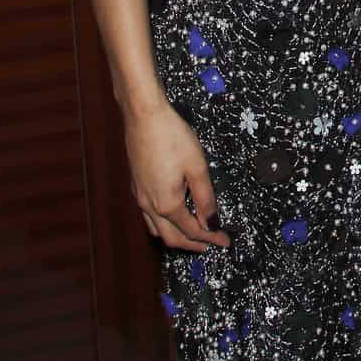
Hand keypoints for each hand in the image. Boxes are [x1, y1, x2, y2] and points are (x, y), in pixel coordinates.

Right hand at [123, 98, 230, 252]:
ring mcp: (139, 196)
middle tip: (210, 245)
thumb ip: (205, 198)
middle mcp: (149, 205)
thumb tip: (212, 222)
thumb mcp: (197, 167)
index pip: (192, 230)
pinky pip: (148, 216)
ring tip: (193, 235)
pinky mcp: (135, 185)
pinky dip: (163, 224)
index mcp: (167, 204)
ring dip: (175, 236)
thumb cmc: (172, 137)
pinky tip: (171, 214)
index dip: (211, 238)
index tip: (225, 241)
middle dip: (192, 244)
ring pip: (157, 229)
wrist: (144, 116)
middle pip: (172, 237)